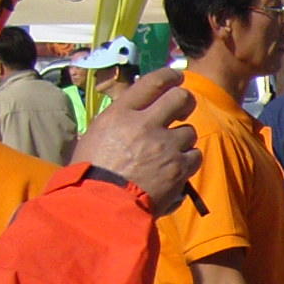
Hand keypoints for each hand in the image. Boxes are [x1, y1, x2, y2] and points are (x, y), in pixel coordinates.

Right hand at [71, 70, 199, 212]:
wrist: (102, 207)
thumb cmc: (89, 175)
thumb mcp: (93, 138)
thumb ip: (116, 123)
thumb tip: (128, 118)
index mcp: (120, 114)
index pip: (152, 82)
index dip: (169, 76)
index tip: (177, 77)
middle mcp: (146, 124)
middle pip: (180, 98)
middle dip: (185, 102)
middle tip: (182, 111)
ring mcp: (166, 146)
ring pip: (189, 131)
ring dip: (182, 140)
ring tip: (168, 152)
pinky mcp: (179, 168)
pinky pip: (194, 155)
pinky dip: (187, 161)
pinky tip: (176, 169)